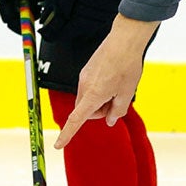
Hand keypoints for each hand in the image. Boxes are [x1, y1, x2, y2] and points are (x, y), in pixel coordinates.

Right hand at [52, 15, 159, 148]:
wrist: (124, 40)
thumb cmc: (127, 66)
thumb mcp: (127, 93)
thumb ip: (117, 111)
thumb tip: (110, 120)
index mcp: (93, 95)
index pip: (76, 120)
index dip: (67, 134)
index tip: (58, 145)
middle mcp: (84, 86)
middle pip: (85, 110)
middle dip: (99, 111)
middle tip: (117, 101)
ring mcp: (84, 76)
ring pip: (88, 98)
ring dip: (100, 99)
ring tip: (119, 86)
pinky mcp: (87, 69)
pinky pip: (90, 86)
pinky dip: (100, 88)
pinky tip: (115, 77)